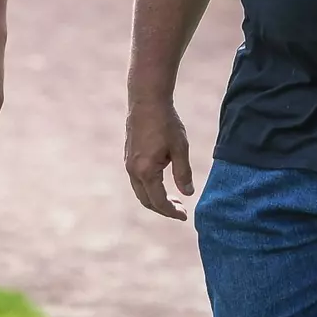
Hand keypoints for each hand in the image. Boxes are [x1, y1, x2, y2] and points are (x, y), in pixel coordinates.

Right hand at [125, 98, 193, 220]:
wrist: (146, 100)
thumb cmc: (165, 122)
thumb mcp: (180, 148)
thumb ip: (183, 173)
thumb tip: (187, 193)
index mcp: (146, 171)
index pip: (159, 201)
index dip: (172, 212)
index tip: (185, 216)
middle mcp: (133, 170)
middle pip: (146, 200)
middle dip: (163, 209)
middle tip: (181, 210)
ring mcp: (129, 164)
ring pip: (140, 191)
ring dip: (156, 199)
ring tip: (174, 199)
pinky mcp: (129, 157)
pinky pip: (137, 181)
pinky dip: (149, 188)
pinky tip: (162, 183)